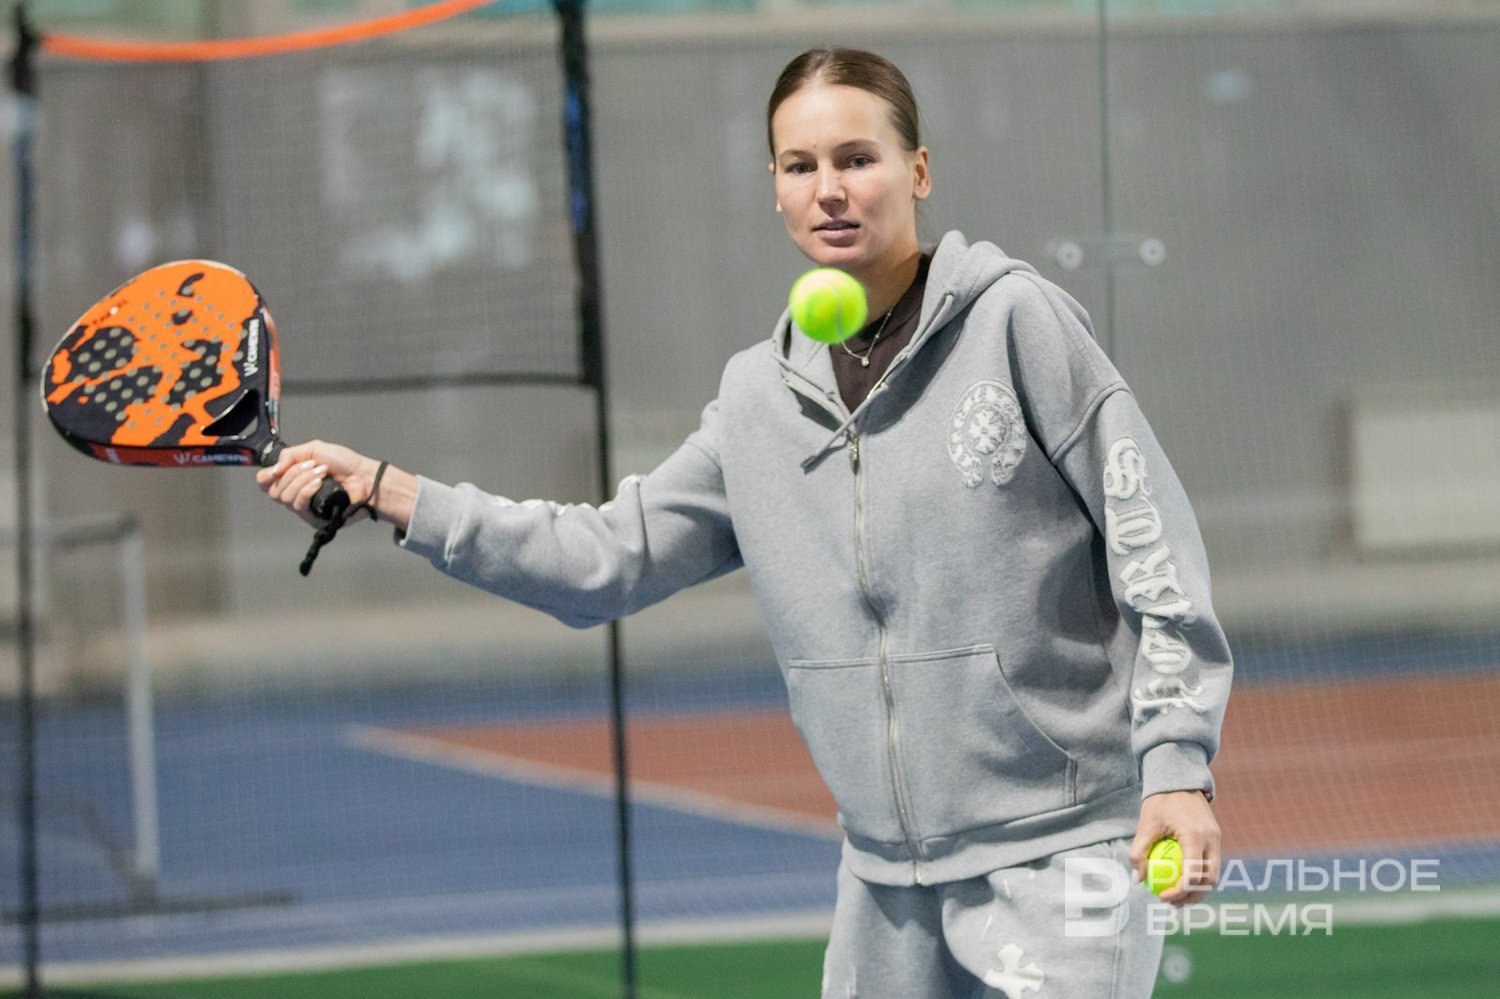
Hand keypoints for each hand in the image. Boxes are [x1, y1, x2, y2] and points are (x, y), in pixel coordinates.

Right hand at [257, 440, 379, 527]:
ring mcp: (304, 508)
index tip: (278, 469)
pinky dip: (307, 490)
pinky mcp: (313, 518)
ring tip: (322, 472)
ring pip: (285, 497)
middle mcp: (294, 494)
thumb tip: (273, 470)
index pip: (265, 483)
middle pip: (273, 490)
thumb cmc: (344, 463)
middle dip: (293, 473)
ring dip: (303, 479)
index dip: (266, 476)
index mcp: (291, 478)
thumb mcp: (314, 449)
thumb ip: (289, 455)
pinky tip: (320, 483)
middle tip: (314, 465)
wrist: (364, 476)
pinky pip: (299, 505)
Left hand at [1130, 789, 1219, 906]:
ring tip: (1177, 897)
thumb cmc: (1160, 801)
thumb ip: (1140, 851)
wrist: (1180, 779)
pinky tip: (1182, 880)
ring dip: (1199, 890)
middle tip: (1172, 904)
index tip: (1163, 897)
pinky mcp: (1215, 838)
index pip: (1193, 874)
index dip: (1179, 891)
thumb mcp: (1146, 824)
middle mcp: (1211, 839)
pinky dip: (1200, 876)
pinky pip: (1211, 864)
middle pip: (1210, 880)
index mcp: (1195, 835)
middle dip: (1193, 897)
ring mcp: (1216, 839)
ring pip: (1214, 874)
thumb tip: (1139, 879)